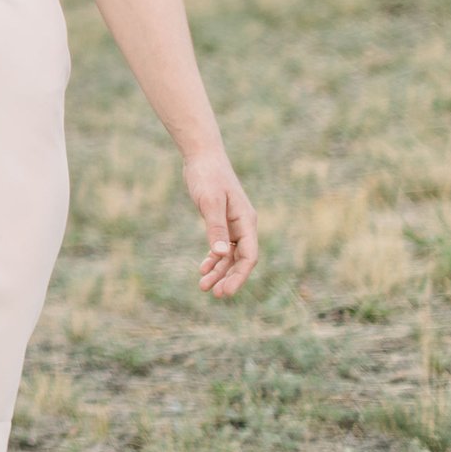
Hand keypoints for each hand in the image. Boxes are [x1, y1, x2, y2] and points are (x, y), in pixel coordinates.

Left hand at [182, 147, 258, 298]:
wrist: (202, 156)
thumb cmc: (207, 176)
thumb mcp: (210, 202)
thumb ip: (215, 227)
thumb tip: (220, 254)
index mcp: (246, 221)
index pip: (249, 256)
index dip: (239, 276)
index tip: (226, 292)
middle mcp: (243, 224)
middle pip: (241, 259)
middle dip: (229, 278)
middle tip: (214, 295)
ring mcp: (233, 223)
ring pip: (230, 255)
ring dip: (219, 271)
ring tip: (203, 287)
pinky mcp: (221, 221)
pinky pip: (222, 245)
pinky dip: (213, 258)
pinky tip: (203, 268)